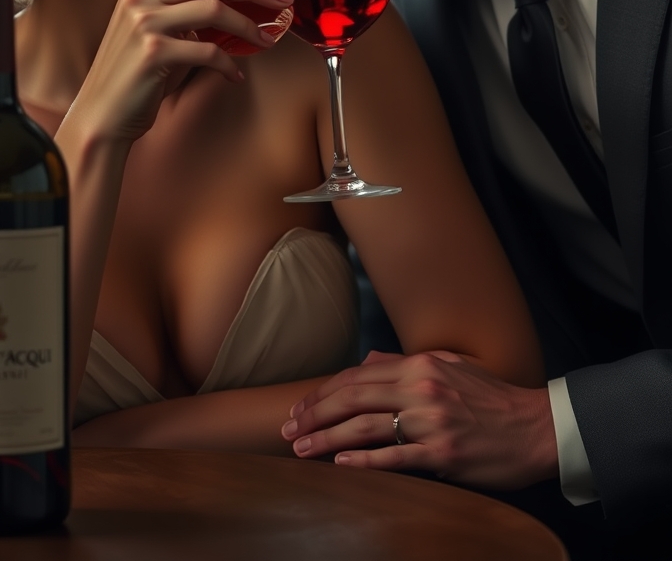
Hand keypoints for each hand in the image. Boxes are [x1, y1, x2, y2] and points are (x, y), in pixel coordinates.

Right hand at [0, 0, 293, 146]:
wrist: (102, 113)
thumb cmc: (133, 71)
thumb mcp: (152, 24)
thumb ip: (182, 3)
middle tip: (282, 1)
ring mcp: (145, 22)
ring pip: (215, 10)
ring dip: (248, 27)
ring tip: (264, 40)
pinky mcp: (154, 52)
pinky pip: (208, 51)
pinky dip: (228, 64)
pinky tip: (234, 74)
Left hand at [281, 349, 557, 489]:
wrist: (536, 428)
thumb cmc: (492, 399)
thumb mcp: (450, 367)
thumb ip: (407, 363)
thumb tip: (369, 361)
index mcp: (420, 365)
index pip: (357, 375)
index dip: (324, 391)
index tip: (300, 406)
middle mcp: (421, 388)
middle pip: (353, 398)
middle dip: (314, 413)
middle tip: (287, 428)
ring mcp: (431, 421)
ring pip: (366, 426)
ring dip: (327, 438)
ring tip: (301, 448)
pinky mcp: (442, 453)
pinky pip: (394, 457)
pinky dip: (362, 459)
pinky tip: (339, 462)